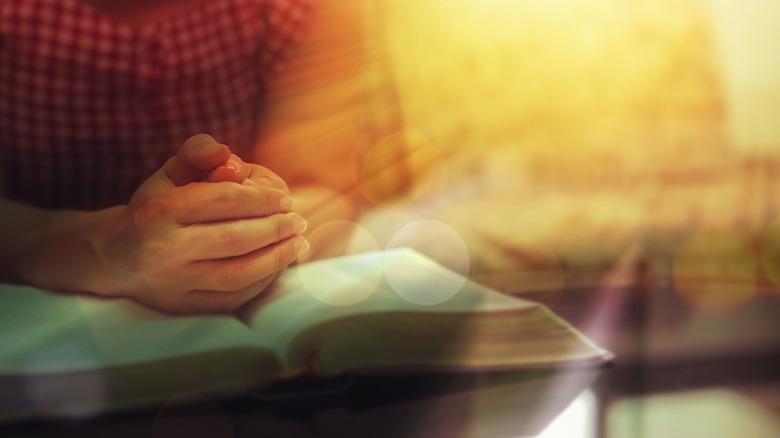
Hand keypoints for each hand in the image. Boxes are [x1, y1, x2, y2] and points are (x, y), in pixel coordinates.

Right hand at [95, 135, 308, 313]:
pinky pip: (233, 297)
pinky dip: (262, 281)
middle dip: (275, 228)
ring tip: (297, 242)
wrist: (114, 258)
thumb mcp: (169, 174)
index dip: (262, 199)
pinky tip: (277, 265)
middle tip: (297, 221)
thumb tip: (225, 152)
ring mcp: (174, 283)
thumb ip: (197, 153)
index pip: (224, 200)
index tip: (286, 200)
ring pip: (238, 273)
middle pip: (235, 238)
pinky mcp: (183, 307)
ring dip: (276, 258)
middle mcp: (165, 249)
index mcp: (160, 210)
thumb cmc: (153, 208)